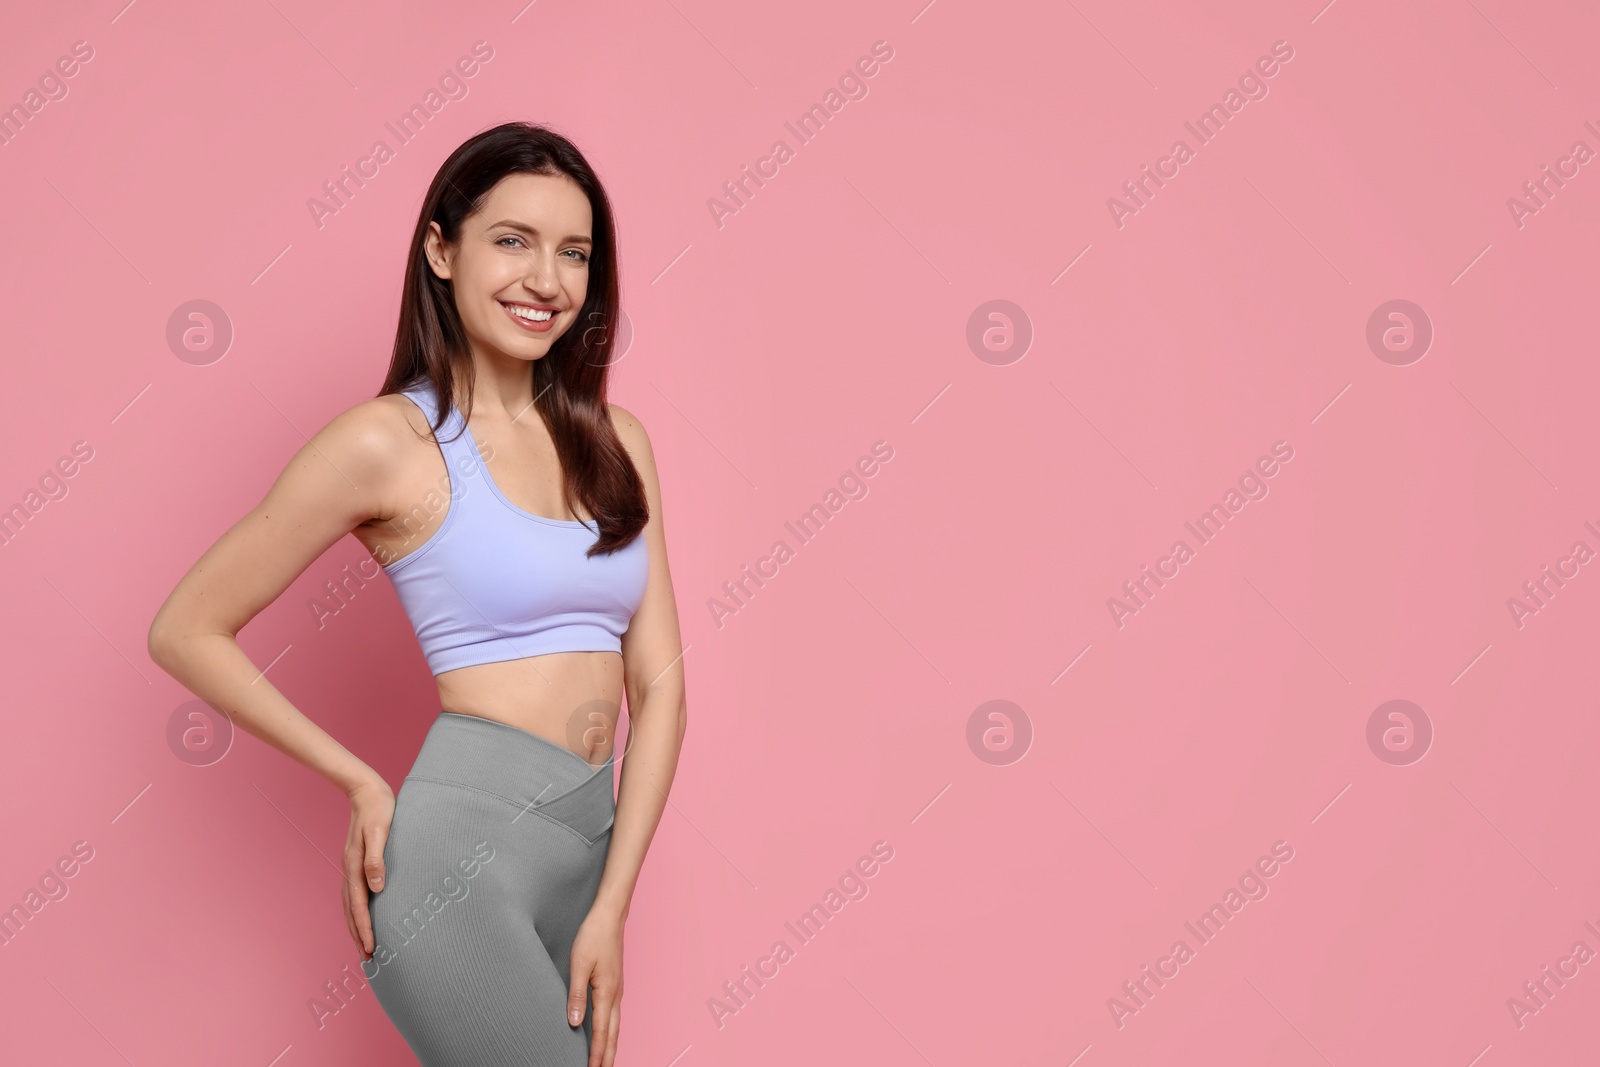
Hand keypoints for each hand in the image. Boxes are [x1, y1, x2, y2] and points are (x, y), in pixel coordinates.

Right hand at [341, 776, 394, 960]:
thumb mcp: (380, 832)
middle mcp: (349, 869)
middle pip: (350, 910)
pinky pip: (353, 893)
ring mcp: (350, 865)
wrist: (367, 790)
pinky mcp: (355, 861)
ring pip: (349, 904)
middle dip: (358, 935)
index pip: (359, 905)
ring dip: (355, 925)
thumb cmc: (378, 809)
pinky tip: (363, 914)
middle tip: (368, 958)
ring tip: (364, 945)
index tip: (371, 949)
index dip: (365, 929)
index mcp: (354, 865)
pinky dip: (355, 909)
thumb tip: (377, 887)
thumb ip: (376, 859)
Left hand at [569, 908, 623, 1066]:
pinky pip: (614, 1015)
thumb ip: (577, 995)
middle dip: (609, 1056)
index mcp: (607, 992)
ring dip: (611, 1045)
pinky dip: (612, 1031)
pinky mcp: (615, 985)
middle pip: (613, 1034)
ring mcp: (617, 990)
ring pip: (616, 1026)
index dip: (597, 1053)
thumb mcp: (579, 964)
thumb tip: (574, 1022)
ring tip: (607, 1061)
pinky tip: (608, 1033)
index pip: (602, 1032)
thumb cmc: (593, 936)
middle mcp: (615, 995)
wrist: (610, 916)